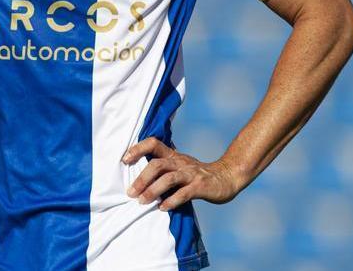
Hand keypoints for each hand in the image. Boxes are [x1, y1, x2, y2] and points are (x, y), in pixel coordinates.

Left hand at [122, 137, 242, 210]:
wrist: (227, 177)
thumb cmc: (197, 175)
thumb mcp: (180, 166)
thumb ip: (163, 170)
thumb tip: (138, 179)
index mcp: (173, 155)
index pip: (153, 143)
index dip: (138, 148)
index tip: (125, 160)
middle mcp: (180, 162)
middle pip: (157, 164)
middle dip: (142, 178)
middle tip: (131, 192)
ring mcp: (191, 174)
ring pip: (168, 178)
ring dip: (153, 190)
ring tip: (142, 201)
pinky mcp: (200, 186)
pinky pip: (184, 193)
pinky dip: (171, 201)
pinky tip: (162, 208)